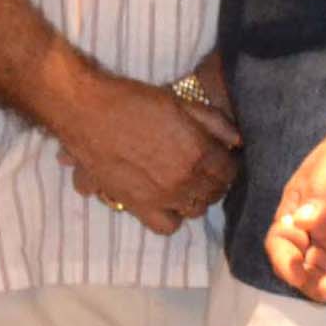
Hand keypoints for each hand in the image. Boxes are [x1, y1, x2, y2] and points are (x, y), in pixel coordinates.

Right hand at [50, 60, 241, 235]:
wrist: (87, 111)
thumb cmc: (132, 100)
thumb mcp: (177, 101)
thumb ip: (212, 121)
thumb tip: (237, 140)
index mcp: (199, 151)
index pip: (230, 170)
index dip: (229, 162)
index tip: (223, 156)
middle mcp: (186, 180)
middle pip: (214, 192)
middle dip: (214, 179)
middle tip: (205, 167)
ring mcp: (163, 197)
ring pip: (195, 210)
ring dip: (196, 197)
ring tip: (186, 182)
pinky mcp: (139, 207)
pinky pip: (167, 226)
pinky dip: (172, 216)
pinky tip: (168, 200)